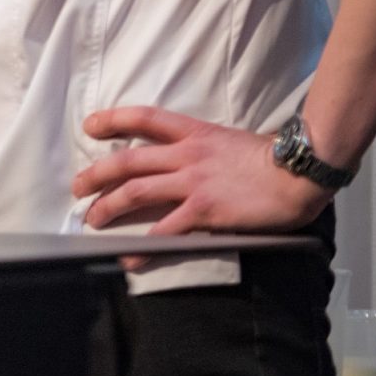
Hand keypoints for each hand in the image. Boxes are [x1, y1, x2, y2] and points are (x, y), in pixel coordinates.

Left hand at [72, 106, 331, 236]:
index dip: (113, 119)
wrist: (299, 173)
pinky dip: (144, 245)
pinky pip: (165, 231)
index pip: (144, 118)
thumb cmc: (272, 159)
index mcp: (193, 133)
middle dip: (96, 174)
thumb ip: (204, 147)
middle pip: (127, 160)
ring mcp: (192, 183)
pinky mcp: (204, 211)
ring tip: (92, 220)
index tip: (89, 126)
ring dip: (108, 207)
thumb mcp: (229, 141)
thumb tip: (187, 157)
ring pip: (136, 192)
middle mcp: (186, 155)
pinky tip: (129, 257)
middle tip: (77, 188)